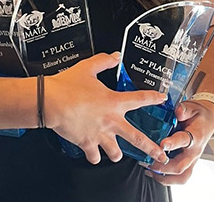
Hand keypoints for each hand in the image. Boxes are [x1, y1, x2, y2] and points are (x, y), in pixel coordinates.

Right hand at [45, 52, 169, 165]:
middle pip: (138, 138)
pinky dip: (94, 156)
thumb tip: (115, 56)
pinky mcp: (87, 143)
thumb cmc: (68, 85)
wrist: (51, 102)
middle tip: (161, 155)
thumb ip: (104, 61)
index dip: (154, 98)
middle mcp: (111, 121)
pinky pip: (95, 156)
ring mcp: (100, 135)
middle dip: (152, 149)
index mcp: (114, 101)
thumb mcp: (88, 67)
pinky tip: (94, 153)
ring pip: (116, 153)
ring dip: (117, 153)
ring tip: (117, 154)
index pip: (140, 99)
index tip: (162, 100)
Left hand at [145, 99, 213, 184]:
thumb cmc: (199, 115)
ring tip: (150, 171)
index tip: (162, 144)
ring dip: (165, 177)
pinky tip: (155, 174)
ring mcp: (192, 160)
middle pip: (180, 166)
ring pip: (181, 176)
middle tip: (148, 162)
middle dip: (163, 166)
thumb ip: (184, 109)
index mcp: (195, 136)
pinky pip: (180, 177)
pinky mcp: (189, 163)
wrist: (208, 121)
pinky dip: (168, 179)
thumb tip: (178, 112)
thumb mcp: (192, 107)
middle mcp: (194, 151)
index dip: (173, 143)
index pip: (184, 141)